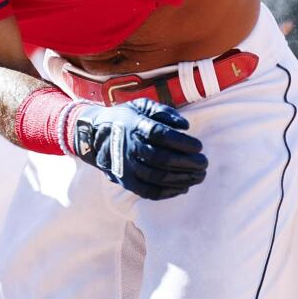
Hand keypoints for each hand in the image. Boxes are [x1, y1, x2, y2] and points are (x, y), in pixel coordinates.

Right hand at [70, 100, 207, 199]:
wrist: (94, 134)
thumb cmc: (125, 118)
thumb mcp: (142, 106)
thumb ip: (165, 113)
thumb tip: (185, 126)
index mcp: (134, 125)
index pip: (161, 135)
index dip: (183, 143)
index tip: (199, 146)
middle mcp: (128, 146)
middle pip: (161, 158)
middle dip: (187, 163)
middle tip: (204, 163)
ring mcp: (125, 166)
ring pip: (157, 177)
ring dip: (182, 179)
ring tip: (198, 177)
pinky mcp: (125, 181)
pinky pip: (148, 192)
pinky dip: (168, 192)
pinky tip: (183, 188)